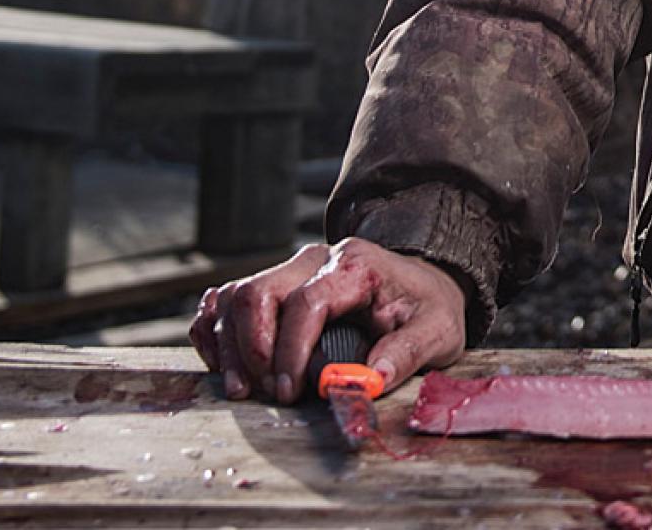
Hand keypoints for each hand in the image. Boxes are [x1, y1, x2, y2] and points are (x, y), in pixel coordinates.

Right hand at [189, 238, 466, 402]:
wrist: (423, 283)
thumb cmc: (427, 307)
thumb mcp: (437, 331)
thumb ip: (407, 353)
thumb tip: (371, 381)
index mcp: (355, 265)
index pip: (306, 301)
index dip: (291, 349)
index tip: (290, 390)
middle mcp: (315, 259)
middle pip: (258, 293)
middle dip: (253, 349)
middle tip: (269, 392)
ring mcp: (290, 269)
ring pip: (234, 296)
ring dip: (229, 345)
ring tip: (245, 389)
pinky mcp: (275, 285)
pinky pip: (226, 299)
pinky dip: (214, 330)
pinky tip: (223, 363)